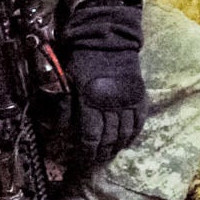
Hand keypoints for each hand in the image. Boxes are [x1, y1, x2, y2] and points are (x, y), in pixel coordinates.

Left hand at [59, 0, 146, 162]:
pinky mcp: (138, 95)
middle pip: (107, 138)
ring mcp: (126, 100)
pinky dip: (133, 134)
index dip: (87, 152)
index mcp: (90, 100)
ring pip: (124, 133)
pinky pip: (138, 121)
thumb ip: (66, 105)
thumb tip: (61, 129)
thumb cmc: (82, 58)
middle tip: (95, 160)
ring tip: (110, 153)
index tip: (82, 160)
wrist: (107, 38)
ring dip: (116, 146)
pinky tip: (127, 140)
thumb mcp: (67, 80)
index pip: (90, 136)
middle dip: (100, 153)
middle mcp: (110, 104)